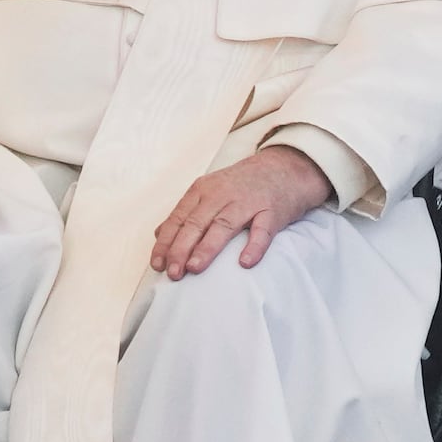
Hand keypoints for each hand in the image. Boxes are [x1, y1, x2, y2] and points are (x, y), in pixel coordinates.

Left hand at [153, 143, 331, 278]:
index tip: (157, 264)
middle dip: (181, 248)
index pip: (179, 218)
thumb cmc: (242, 185)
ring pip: (224, 225)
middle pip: (196, 223)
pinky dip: (254, 246)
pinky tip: (245, 262)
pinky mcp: (272, 211)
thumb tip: (158, 234)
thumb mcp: (209, 191)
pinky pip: (263, 231)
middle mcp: (222, 194)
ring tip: (194, 268)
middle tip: (173, 273)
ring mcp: (248, 202)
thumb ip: (185, 212)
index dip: (166, 242)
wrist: (285, 167)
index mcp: (203, 190)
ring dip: (207, 247)